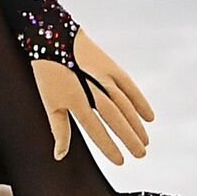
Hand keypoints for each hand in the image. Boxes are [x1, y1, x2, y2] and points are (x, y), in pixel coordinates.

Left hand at [30, 28, 154, 165]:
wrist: (51, 33)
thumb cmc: (47, 72)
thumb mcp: (49, 102)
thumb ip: (59, 129)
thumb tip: (60, 156)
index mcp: (75, 100)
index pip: (96, 129)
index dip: (109, 146)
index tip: (121, 161)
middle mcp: (92, 89)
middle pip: (115, 118)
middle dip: (129, 138)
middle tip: (141, 154)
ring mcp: (103, 76)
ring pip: (124, 104)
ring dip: (136, 124)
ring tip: (145, 141)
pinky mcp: (110, 65)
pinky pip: (129, 86)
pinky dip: (140, 101)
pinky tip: (149, 116)